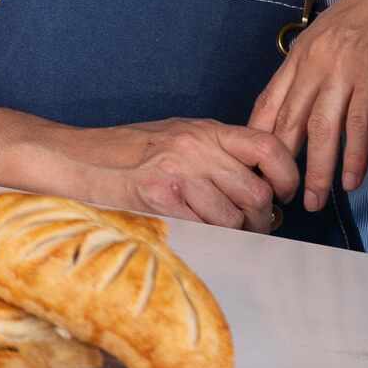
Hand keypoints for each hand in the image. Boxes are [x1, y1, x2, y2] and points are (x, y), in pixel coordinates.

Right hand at [69, 118, 301, 230]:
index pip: (268, 147)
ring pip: (235, 217)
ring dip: (240, 234)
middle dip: (264, 217)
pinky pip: (207, 228)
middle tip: (257, 225)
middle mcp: (195, 148)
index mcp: (204, 130)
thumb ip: (217, 151)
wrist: (79, 158)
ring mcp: (178, 174)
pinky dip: (213, 238)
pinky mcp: (161, 200)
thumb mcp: (178, 135)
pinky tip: (205, 235)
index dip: (287, 175)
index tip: (286, 192)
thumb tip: (259, 180)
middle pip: (256, 192)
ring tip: (231, 234)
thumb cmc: (127, 150)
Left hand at [250, 0, 367, 212]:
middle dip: (282, 164)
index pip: (268, 105)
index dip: (259, 139)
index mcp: (298, 57)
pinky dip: (354, 156)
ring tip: (313, 198)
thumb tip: (290, 110)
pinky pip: (360, 125)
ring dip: (316, 170)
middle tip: (280, 194)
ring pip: (322, 131)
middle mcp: (314, 66)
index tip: (253, 167)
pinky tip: (350, 179)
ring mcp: (343, 74)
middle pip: (291, 124)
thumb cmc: (360, 14)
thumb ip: (304, 72)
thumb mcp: (320, 38)